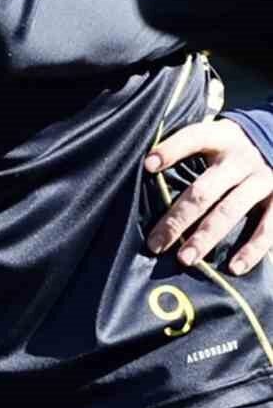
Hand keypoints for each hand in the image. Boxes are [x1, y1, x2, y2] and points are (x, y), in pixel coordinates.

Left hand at [145, 118, 272, 274]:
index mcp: (220, 138)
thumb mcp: (215, 138)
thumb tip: (149, 172)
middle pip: (204, 190)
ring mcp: (262, 181)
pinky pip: (267, 230)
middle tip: (156, 243)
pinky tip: (233, 268)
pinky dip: (250, 251)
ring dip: (205, 237)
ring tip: (185, 259)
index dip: (170, 149)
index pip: (193, 138)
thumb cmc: (232, 148)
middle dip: (178, 218)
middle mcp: (240, 160)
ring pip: (229, 211)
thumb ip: (189, 152)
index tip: (147, 165)